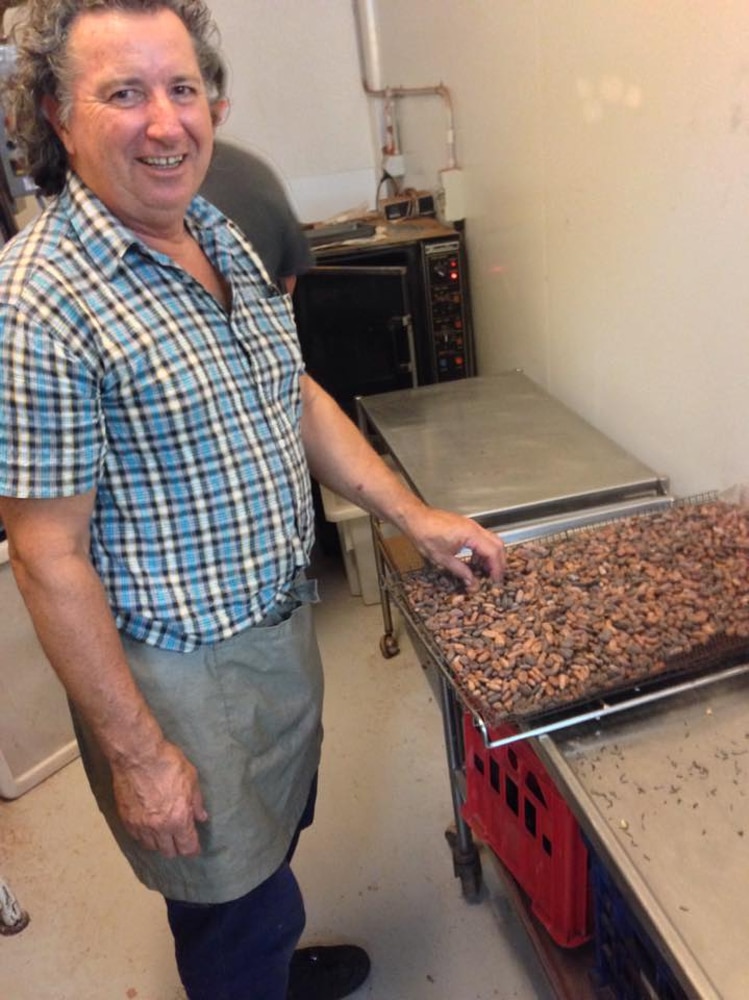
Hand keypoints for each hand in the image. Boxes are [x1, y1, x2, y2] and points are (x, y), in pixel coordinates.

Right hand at [110, 741, 207, 857]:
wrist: (138, 755)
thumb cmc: (168, 763)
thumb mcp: (191, 778)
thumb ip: (197, 802)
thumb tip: (201, 817)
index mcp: (179, 819)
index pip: (187, 847)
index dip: (193, 850)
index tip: (195, 849)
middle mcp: (159, 827)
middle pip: (169, 851)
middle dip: (177, 848)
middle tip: (180, 840)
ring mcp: (141, 825)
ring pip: (151, 847)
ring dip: (160, 843)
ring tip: (164, 835)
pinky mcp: (126, 819)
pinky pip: (137, 837)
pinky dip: (144, 836)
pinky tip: (148, 828)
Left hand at [405, 507, 505, 589]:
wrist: (415, 518)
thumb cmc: (425, 534)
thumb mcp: (442, 558)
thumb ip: (461, 571)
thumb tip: (473, 583)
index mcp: (471, 534)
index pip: (493, 552)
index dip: (497, 568)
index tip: (496, 580)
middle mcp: (474, 527)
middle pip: (498, 544)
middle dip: (499, 562)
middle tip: (495, 577)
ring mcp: (471, 525)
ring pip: (491, 540)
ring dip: (491, 556)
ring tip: (484, 571)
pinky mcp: (466, 526)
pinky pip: (482, 538)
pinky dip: (483, 550)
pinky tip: (475, 561)